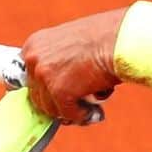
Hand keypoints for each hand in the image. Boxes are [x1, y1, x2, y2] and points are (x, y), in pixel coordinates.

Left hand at [22, 9, 126, 124]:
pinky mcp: (60, 92)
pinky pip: (68, 114)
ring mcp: (45, 76)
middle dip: (58, 103)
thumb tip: (63, 85)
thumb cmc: (108, 36)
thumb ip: (61, 59)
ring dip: (72, 110)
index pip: (27, 77)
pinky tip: (96, 111)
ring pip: (51, 108)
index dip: (44, 89)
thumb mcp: (75, 41)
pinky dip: (83, 115)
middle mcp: (34, 59)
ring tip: (92, 105)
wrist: (124, 37)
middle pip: (38, 96)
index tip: (56, 96)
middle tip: (78, 105)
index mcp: (35, 44)